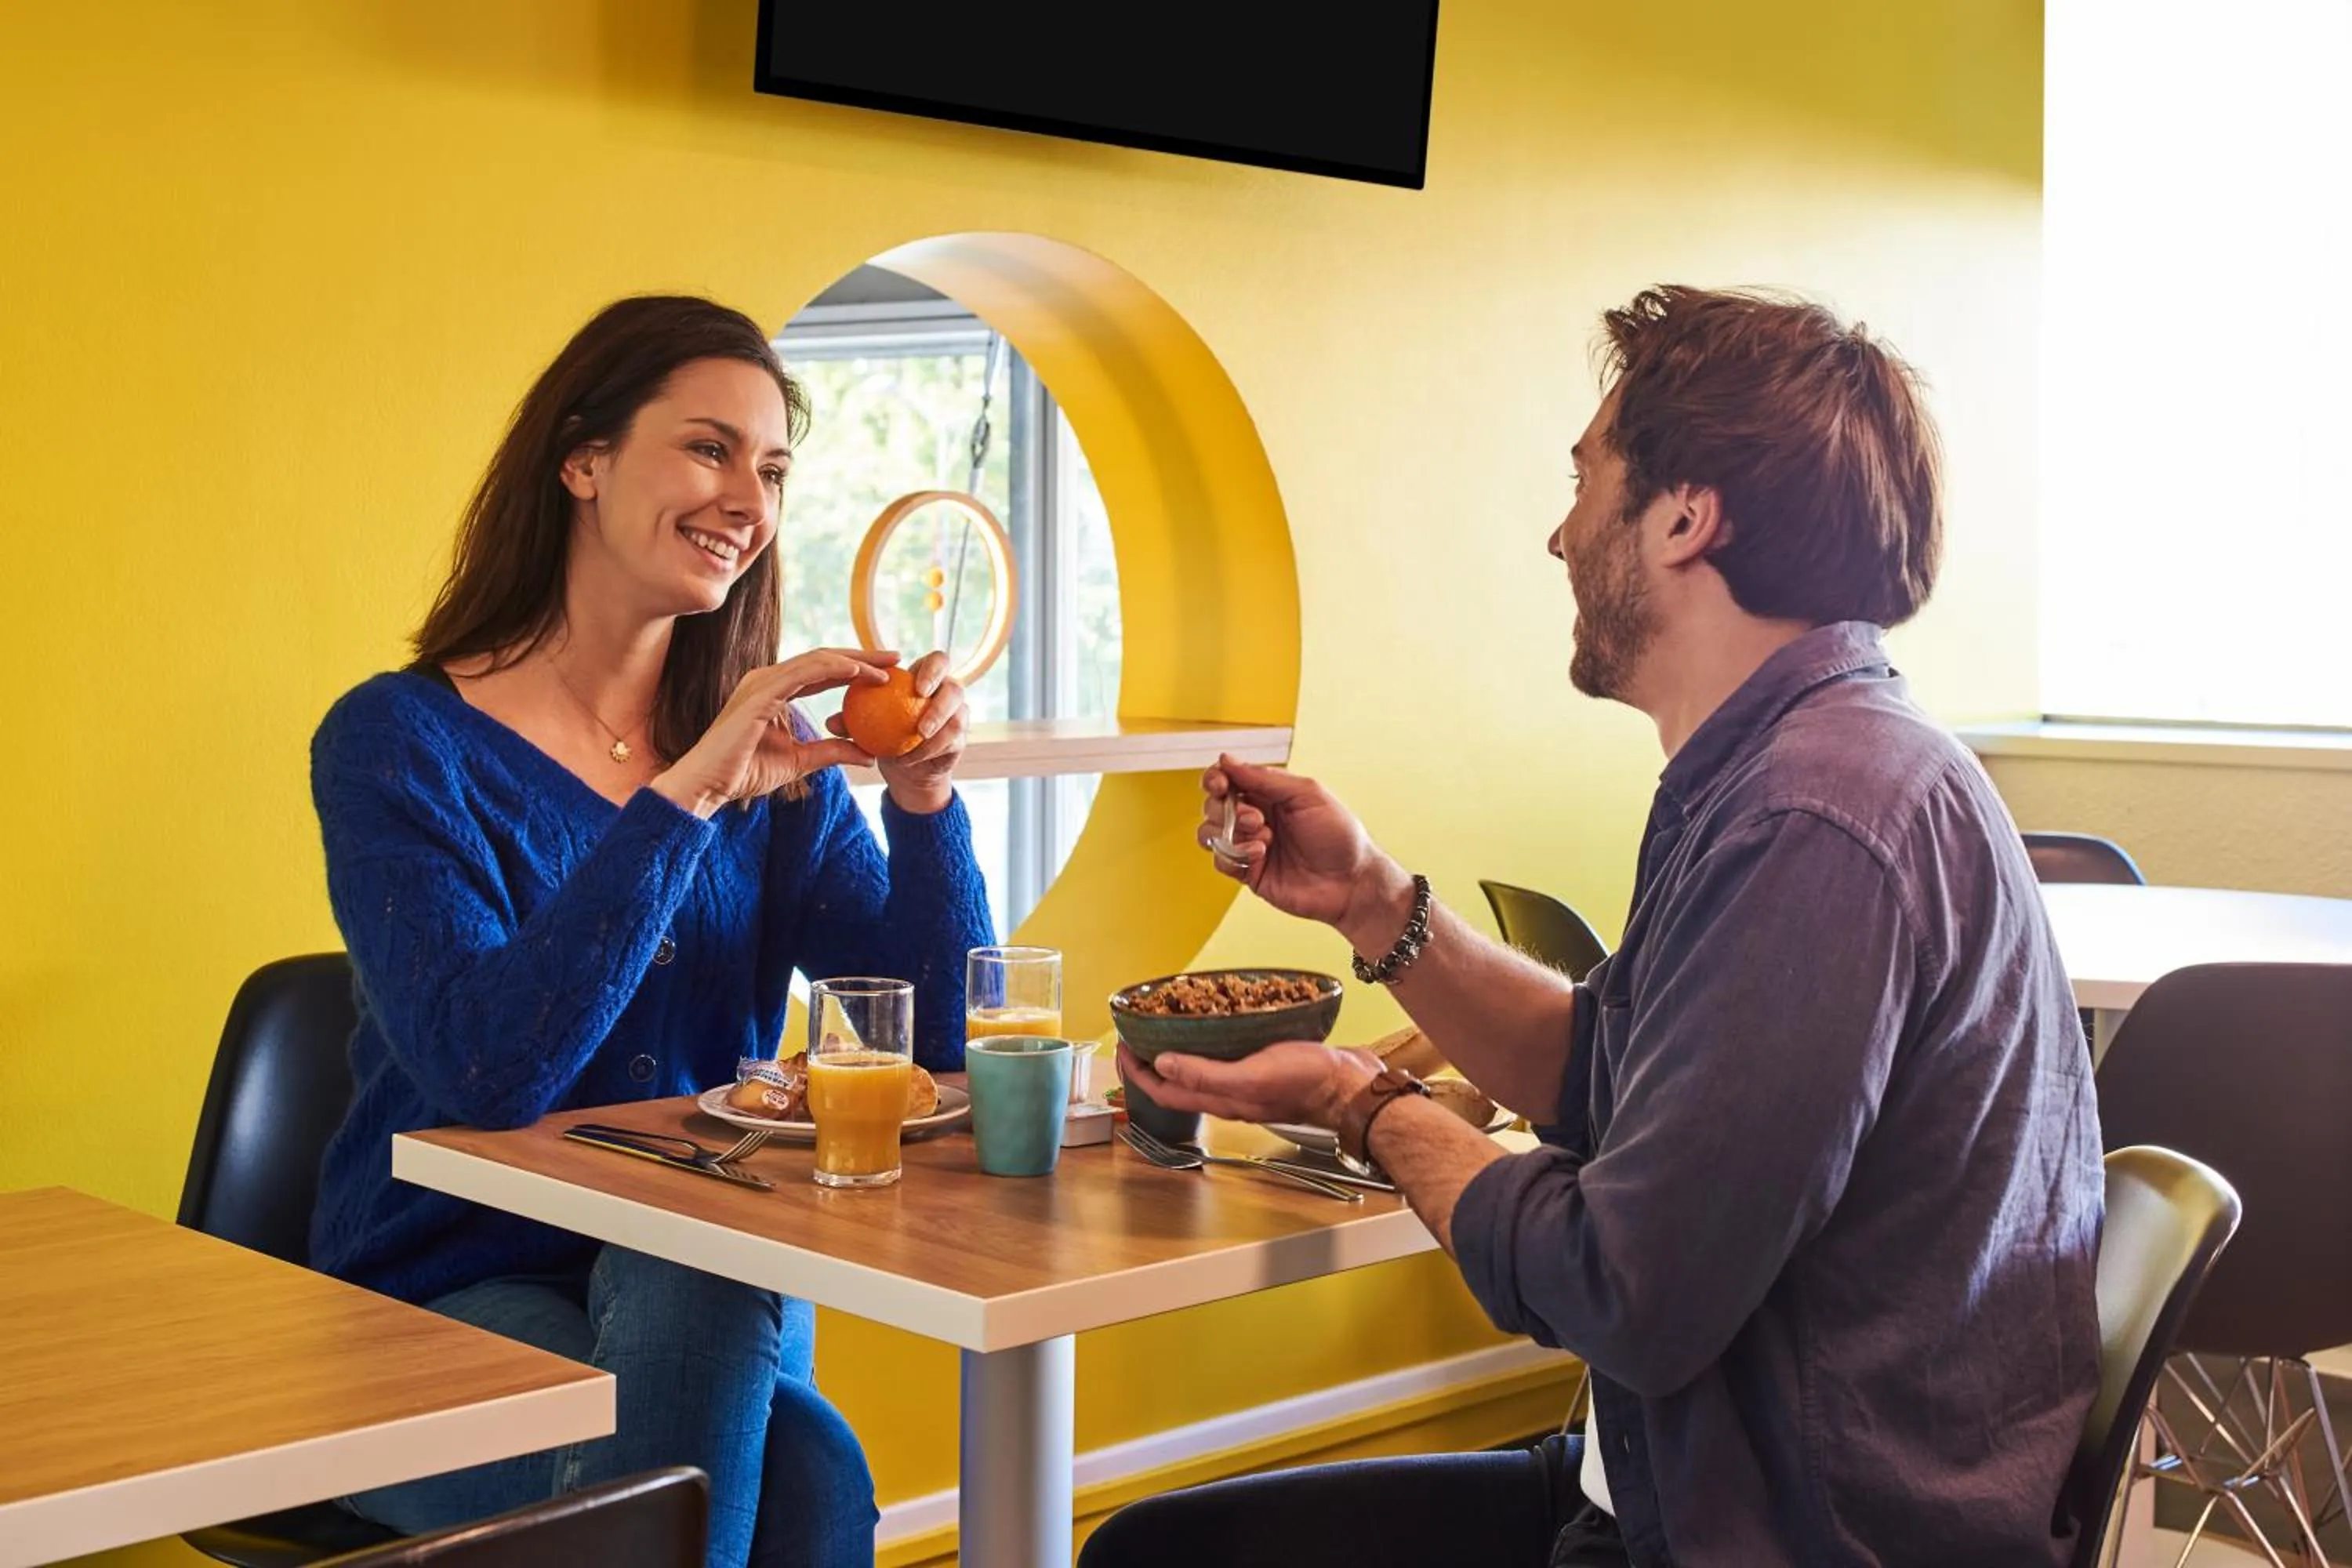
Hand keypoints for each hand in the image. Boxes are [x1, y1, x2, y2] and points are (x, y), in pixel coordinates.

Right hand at [651, 648, 896, 816]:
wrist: (708, 785)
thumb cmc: (744, 773)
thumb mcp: (800, 761)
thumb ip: (832, 752)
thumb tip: (869, 754)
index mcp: (774, 691)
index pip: (821, 672)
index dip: (855, 668)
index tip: (887, 672)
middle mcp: (767, 679)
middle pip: (823, 659)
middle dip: (862, 655)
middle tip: (896, 657)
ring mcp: (762, 682)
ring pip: (817, 660)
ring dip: (855, 659)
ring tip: (886, 664)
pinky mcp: (760, 693)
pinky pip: (803, 673)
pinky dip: (833, 668)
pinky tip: (859, 671)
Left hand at [828, 649, 965, 813]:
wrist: (906, 766)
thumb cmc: (882, 735)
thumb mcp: (864, 726)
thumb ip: (851, 722)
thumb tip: (831, 722)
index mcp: (927, 679)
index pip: (938, 662)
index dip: (931, 668)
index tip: (915, 683)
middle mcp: (948, 695)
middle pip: (955, 685)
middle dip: (940, 691)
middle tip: (921, 700)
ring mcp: (958, 718)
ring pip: (959, 716)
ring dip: (937, 723)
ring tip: (918, 735)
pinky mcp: (960, 741)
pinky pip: (952, 742)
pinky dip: (930, 749)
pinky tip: (910, 757)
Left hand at [1117, 1040, 1377, 1129]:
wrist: (1353, 1086)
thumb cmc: (1308, 1082)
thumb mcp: (1251, 1075)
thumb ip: (1205, 1074)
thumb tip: (1160, 1065)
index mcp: (1221, 1099)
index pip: (1163, 1091)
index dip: (1137, 1071)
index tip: (1122, 1045)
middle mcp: (1229, 1094)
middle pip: (1177, 1082)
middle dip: (1151, 1060)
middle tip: (1137, 1033)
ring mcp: (1248, 1081)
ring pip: (1200, 1068)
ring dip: (1179, 1049)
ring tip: (1169, 1023)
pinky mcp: (1266, 1066)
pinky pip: (1226, 1055)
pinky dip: (1211, 1040)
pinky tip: (1218, 1021)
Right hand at [1199, 754, 1400, 931]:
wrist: (1352, 881)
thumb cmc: (1339, 835)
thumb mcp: (1307, 794)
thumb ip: (1266, 778)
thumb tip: (1227, 760)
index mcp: (1270, 794)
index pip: (1229, 779)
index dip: (1216, 778)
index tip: (1220, 783)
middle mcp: (1256, 818)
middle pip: (1213, 805)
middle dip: (1226, 808)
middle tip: (1256, 817)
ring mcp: (1250, 846)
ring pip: (1209, 833)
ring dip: (1230, 831)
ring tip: (1262, 838)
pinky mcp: (1249, 873)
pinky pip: (1221, 861)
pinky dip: (1234, 855)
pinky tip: (1260, 854)